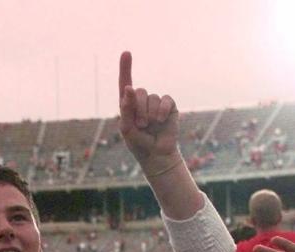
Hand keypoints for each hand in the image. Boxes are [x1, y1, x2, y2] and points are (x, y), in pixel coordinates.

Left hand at [118, 52, 180, 172]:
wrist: (156, 154)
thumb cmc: (138, 142)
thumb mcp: (127, 127)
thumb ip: (126, 108)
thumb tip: (129, 87)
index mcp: (128, 105)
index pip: (125, 83)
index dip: (126, 68)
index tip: (126, 53)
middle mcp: (142, 101)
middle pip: (139, 92)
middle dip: (138, 109)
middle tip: (141, 125)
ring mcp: (156, 103)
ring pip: (151, 97)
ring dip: (149, 114)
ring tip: (149, 126)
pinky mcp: (169, 106)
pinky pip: (166, 100)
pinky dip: (162, 110)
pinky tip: (161, 120)